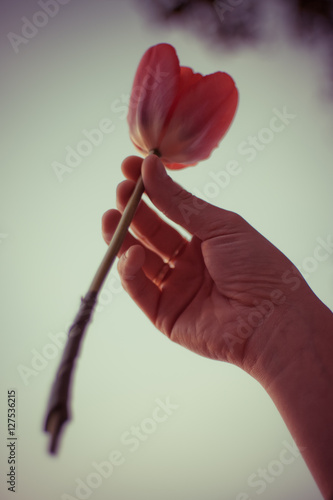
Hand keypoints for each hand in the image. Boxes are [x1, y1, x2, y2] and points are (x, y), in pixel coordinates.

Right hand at [102, 155, 312, 372]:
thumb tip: (150, 167)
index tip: (130, 167)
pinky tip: (133, 252)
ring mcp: (175, 289)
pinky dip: (131, 270)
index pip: (168, 211)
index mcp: (205, 239)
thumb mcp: (220, 226)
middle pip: (150, 234)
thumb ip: (180, 202)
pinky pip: (140, 290)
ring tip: (112, 216)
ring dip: (122, 238)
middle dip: (133, 211)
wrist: (272, 319)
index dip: (149, 191)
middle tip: (120, 191)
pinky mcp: (165, 315)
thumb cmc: (256, 267)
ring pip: (139, 261)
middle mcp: (188, 263)